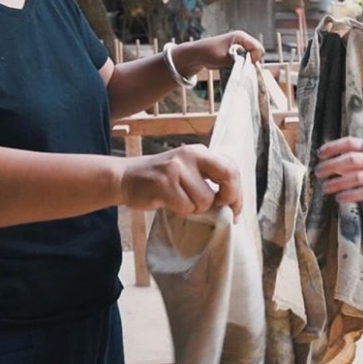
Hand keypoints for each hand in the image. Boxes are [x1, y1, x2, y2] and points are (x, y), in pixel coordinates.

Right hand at [119, 143, 241, 219]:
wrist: (125, 178)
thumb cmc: (161, 180)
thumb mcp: (187, 171)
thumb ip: (208, 179)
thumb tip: (233, 204)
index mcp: (200, 152)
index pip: (231, 168)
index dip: (237, 192)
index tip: (236, 211)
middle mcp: (191, 154)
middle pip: (228, 174)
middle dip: (229, 197)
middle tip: (221, 210)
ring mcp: (177, 167)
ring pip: (205, 200)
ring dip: (195, 209)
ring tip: (179, 201)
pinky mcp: (164, 182)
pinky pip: (186, 207)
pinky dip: (180, 211)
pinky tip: (168, 202)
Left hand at [172, 31, 264, 77]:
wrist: (198, 54)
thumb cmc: (208, 53)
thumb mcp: (224, 58)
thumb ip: (238, 61)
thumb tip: (248, 66)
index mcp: (240, 36)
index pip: (258, 48)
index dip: (255, 58)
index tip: (246, 65)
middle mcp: (243, 39)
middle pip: (258, 52)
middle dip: (252, 61)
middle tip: (241, 67)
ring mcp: (241, 45)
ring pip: (254, 56)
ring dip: (248, 64)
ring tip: (236, 67)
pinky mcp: (239, 52)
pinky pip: (248, 59)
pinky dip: (244, 64)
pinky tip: (236, 67)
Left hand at [315, 136, 362, 203]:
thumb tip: (338, 159)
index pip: (350, 142)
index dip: (333, 147)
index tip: (320, 153)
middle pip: (349, 159)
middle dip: (330, 166)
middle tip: (318, 172)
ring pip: (355, 177)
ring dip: (337, 183)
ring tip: (325, 188)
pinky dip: (351, 195)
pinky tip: (340, 198)